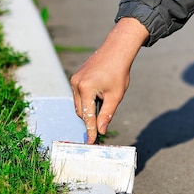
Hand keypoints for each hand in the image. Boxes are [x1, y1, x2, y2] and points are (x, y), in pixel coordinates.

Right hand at [70, 18, 148, 143]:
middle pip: (81, 111)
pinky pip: (79, 95)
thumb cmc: (119, 72)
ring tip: (104, 102)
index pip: (86, 116)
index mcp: (86, 88)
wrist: (116, 51)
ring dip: (89, 109)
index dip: (90, 130)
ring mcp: (74, 80)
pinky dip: (87, 100)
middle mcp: (76, 84)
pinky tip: (99, 96)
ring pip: (79, 104)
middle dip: (90, 119)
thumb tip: (101, 131)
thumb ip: (107, 115)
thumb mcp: (115, 96)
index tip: (91, 142)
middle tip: (101, 126)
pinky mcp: (76, 77)